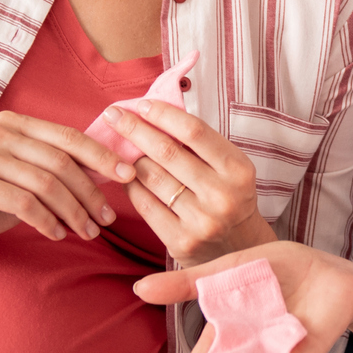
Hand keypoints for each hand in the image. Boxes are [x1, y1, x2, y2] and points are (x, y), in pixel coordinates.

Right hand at [0, 111, 135, 258]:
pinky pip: (25, 203)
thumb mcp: (24, 178)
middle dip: (91, 192)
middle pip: (61, 161)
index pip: (69, 136)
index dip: (102, 155)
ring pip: (47, 184)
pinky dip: (47, 221)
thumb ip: (57, 168)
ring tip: (88, 231)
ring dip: (74, 211)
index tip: (129, 175)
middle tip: (108, 218)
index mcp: (14, 123)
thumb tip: (111, 169)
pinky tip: (58, 234)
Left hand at [97, 100, 271, 264]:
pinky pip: (144, 204)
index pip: (194, 131)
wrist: (239, 247)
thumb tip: (154, 113)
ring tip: (120, 147)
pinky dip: (131, 185)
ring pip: (151, 177)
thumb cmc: (229, 196)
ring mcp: (201, 220)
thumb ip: (200, 145)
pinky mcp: (181, 241)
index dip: (164, 114)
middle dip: (134, 129)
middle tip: (113, 115)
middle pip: (167, 152)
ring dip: (130, 158)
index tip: (142, 105)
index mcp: (238, 169)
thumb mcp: (230, 168)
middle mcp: (222, 195)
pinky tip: (125, 175)